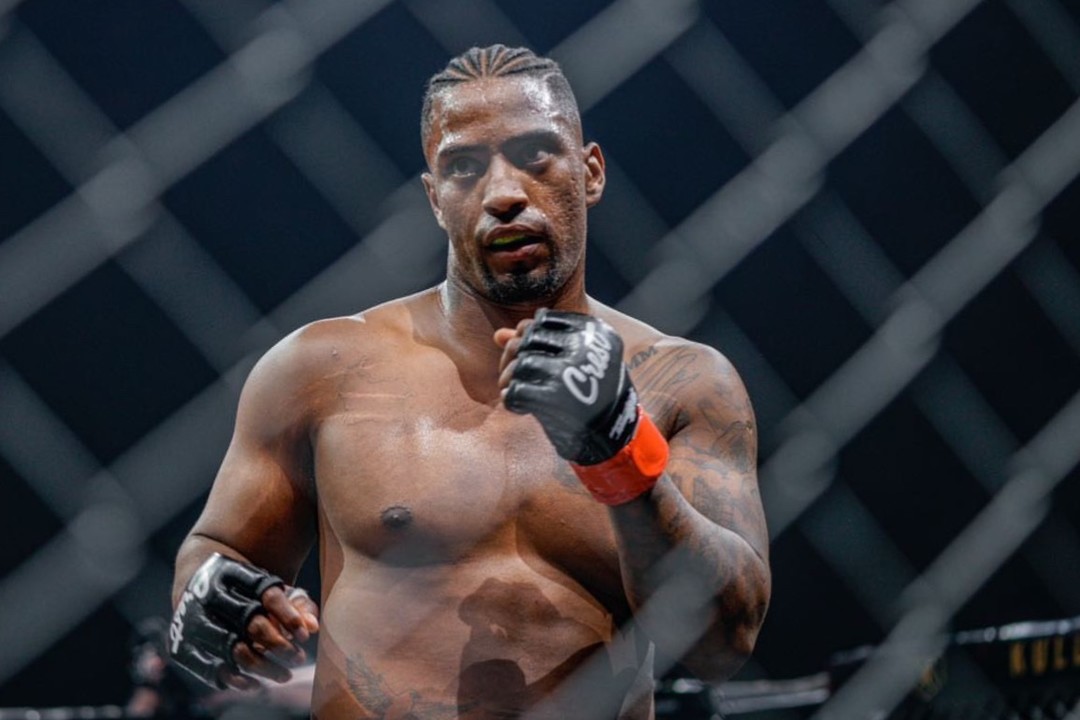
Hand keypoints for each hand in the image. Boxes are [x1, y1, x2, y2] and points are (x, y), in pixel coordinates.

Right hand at [168, 553, 319, 689]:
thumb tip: (313, 628)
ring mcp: (195, 621)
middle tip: (299, 657)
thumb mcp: (270, 586)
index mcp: (235, 573)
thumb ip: (297, 603)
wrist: (195, 580)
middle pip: (252, 624)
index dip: (289, 615)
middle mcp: (212, 596)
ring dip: (263, 666)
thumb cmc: (245, 587)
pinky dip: (236, 679)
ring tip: (285, 675)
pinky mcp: (183, 644)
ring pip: (234, 650)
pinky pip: (211, 668)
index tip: (305, 635)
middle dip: (279, 644)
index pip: (268, 594)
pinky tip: (257, 684)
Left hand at [496, 309, 639, 464]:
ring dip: (510, 378)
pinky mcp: (556, 397)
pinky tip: (521, 406)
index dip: (527, 336)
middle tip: (514, 373)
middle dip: (512, 355)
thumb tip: (499, 335)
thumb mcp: (573, 361)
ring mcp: (570, 370)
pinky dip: (512, 399)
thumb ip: (537, 344)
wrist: (613, 434)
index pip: (543, 320)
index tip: (529, 353)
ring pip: (520, 364)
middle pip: (528, 338)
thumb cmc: (589, 392)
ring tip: (516, 389)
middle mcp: (584, 346)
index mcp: (593, 331)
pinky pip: (516, 390)